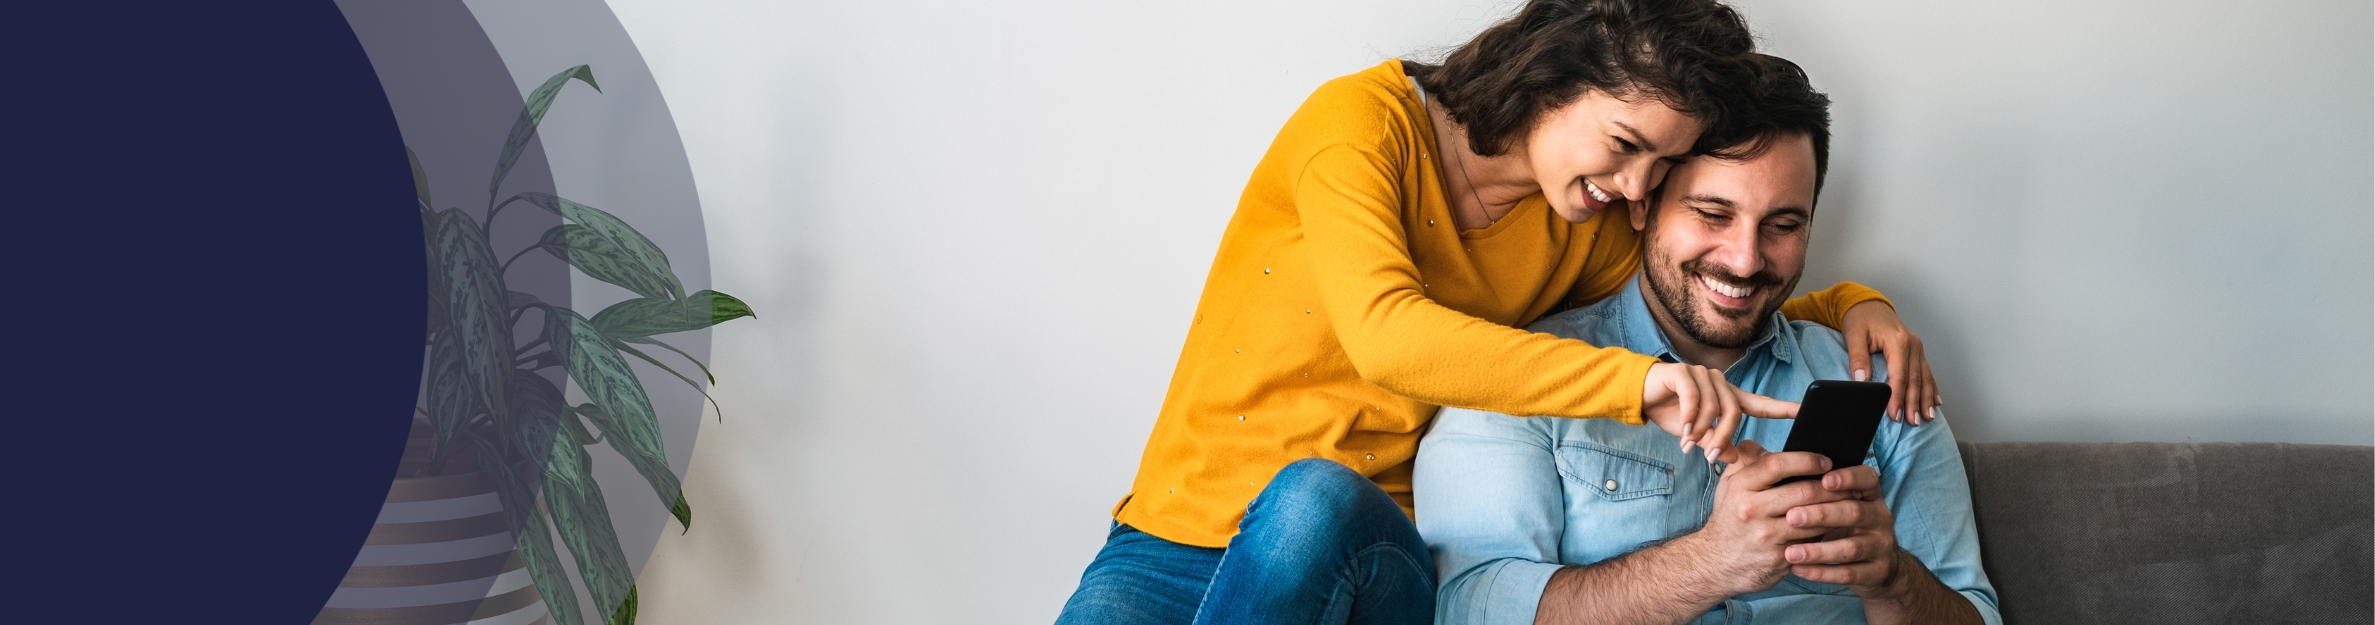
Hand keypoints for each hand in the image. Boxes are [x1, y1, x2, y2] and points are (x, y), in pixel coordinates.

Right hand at [1642, 363, 1799, 460]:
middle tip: (1711, 457)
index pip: (1759, 403)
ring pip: (1714, 407)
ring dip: (1702, 430)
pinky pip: (1694, 397)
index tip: (1804, 411)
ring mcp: (1702, 374)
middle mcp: (1719, 382)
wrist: (1639, 396)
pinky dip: (1690, 417)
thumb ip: (1715, 442)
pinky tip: (1683, 430)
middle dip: (1724, 437)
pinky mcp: (1683, 372)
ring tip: (1689, 444)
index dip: (1782, 407)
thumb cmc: (1670, 412)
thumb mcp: (1695, 434)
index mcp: (1727, 396)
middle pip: (1735, 411)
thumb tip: (1733, 458)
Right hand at [1685, 440, 1850, 595]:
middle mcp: (1750, 510)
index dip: (1807, 460)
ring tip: (1851, 502)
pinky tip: (1836, 526)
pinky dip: (1827, 532)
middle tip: (1849, 484)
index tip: (1826, 462)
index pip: (1778, 464)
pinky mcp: (1779, 558)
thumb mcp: (1729, 485)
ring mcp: (1765, 536)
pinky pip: (1812, 541)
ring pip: (1814, 518)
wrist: (1716, 563)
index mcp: (1740, 486)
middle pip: (1803, 491)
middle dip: (1832, 486)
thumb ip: (1747, 460)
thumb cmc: (1730, 519)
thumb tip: (1768, 445)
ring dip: (1837, 510)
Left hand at [1781, 464, 1903, 592]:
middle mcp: (1880, 518)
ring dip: (1818, 550)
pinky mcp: (1877, 572)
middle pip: (1855, 512)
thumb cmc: (1846, 525)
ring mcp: (1881, 546)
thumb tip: (1785, 473)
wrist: (1878, 565)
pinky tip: (1798, 569)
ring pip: (1851, 548)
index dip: (1848, 478)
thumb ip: (1821, 491)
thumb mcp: (1842, 504)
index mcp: (1871, 495)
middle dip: (1822, 514)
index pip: (1867, 479)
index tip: (1824, 479)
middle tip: (1791, 516)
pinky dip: (1821, 573)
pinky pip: (1848, 574)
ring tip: (1790, 552)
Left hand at [1840, 300, 1941, 424]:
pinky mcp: (1917, 350)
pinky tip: (1936, 401)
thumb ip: (1858, 358)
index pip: (1899, 376)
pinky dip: (1932, 388)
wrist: (1868, 304)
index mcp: (1898, 342)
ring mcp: (1917, 347)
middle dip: (1915, 403)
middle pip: (1915, 379)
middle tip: (1912, 422)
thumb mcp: (1854, 336)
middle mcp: (1913, 345)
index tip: (1895, 415)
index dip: (1898, 397)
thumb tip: (1861, 380)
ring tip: (1927, 417)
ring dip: (1926, 399)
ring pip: (1925, 377)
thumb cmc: (1860, 319)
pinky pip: (1927, 371)